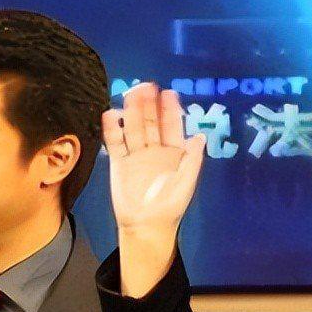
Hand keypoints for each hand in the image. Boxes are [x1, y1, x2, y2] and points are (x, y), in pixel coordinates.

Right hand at [102, 82, 205, 296]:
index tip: (168, 93)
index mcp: (174, 152)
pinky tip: (111, 114)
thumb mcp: (186, 182)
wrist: (146, 225)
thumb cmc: (170, 205)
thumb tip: (200, 136)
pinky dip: (113, 129)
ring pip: (133, 128)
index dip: (170, 110)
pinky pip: (115, 143)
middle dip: (149, 105)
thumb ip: (192, 159)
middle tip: (146, 86)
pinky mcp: (119, 162)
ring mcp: (135, 154)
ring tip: (130, 93)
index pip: (172, 126)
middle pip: (151, 122)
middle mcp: (154, 149)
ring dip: (132, 111)